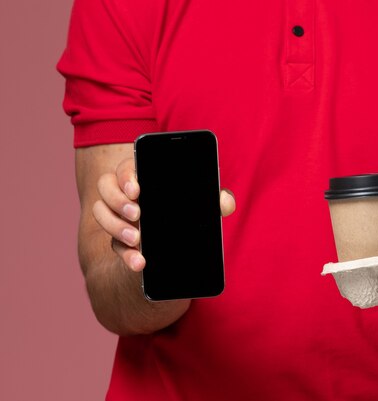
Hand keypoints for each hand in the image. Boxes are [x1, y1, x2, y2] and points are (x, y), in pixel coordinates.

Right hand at [92, 157, 235, 272]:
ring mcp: (118, 216)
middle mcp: (126, 193)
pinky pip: (113, 245)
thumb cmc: (190, 213)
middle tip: (137, 213)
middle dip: (117, 199)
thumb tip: (226, 202)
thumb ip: (215, 200)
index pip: (127, 167)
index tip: (137, 189)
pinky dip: (125, 255)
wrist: (179, 250)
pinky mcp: (119, 240)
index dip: (127, 175)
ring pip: (100, 212)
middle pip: (105, 185)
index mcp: (145, 176)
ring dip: (115, 225)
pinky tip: (139, 262)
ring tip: (136, 238)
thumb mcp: (204, 206)